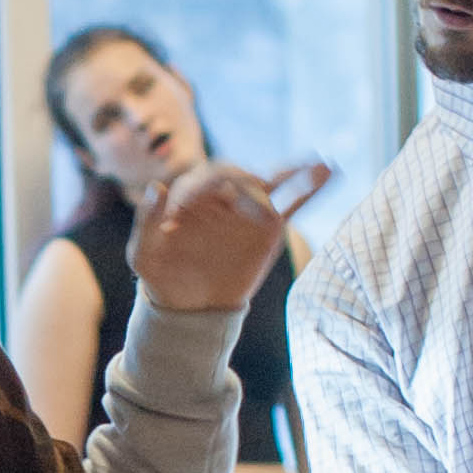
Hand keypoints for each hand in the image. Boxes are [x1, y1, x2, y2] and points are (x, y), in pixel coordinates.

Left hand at [130, 158, 328, 315]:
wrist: (188, 306)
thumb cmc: (162, 276)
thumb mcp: (143, 255)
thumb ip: (146, 221)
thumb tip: (156, 185)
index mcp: (192, 194)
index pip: (203, 179)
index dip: (199, 190)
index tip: (185, 216)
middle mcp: (222, 196)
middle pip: (240, 178)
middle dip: (247, 190)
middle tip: (256, 214)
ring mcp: (247, 210)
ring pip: (272, 183)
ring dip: (297, 172)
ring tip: (320, 166)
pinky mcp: (268, 228)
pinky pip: (292, 202)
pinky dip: (310, 187)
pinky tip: (329, 169)